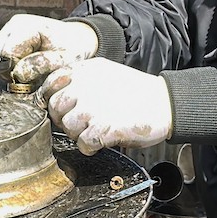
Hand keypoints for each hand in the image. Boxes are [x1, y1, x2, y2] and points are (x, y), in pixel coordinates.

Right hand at [0, 14, 98, 83]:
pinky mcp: (8, 36)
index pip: (6, 54)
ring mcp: (9, 29)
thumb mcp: (62, 60)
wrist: (76, 38)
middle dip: (11, 69)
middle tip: (31, 74)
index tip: (30, 77)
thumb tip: (16, 74)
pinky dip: (11, 63)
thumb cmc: (72, 48)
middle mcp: (14, 25)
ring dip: (11, 66)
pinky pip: (1, 56)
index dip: (15, 71)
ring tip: (30, 67)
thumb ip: (39, 66)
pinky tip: (26, 62)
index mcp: (27, 27)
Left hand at [37, 59, 172, 155]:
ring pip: (67, 127)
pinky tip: (102, 141)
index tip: (66, 108)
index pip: (51, 84)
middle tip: (81, 123)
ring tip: (94, 131)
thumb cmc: (136, 91)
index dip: (55, 99)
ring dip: (78, 133)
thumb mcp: (105, 72)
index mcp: (84, 70)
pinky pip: (83, 144)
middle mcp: (84, 86)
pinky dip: (90, 147)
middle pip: (55, 107)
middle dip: (65, 118)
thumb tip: (58, 94)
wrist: (165, 103)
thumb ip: (81, 79)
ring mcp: (92, 107)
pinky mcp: (103, 128)